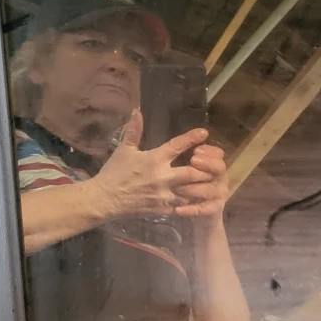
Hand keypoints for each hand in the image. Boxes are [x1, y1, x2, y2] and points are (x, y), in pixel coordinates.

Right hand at [90, 111, 225, 220]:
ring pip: (191, 192)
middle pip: (193, 173)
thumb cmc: (114, 172)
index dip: (192, 138)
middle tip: (215, 166)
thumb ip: (134, 131)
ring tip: (213, 183)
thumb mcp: (123, 150)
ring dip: (202, 187)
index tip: (204, 133)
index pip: (177, 146)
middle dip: (206, 170)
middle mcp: (162, 177)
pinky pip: (183, 206)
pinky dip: (192, 202)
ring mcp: (163, 195)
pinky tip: (200, 199)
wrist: (105, 199)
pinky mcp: (162, 209)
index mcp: (154, 159)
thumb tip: (137, 110)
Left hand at [174, 138, 229, 221]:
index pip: (218, 154)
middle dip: (207, 163)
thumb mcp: (185, 169)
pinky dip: (191, 209)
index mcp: (214, 166)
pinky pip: (204, 209)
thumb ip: (184, 153)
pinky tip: (178, 209)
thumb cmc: (188, 187)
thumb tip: (179, 136)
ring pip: (211, 189)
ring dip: (194, 188)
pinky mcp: (214, 210)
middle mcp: (220, 178)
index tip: (196, 149)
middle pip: (220, 167)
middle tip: (193, 160)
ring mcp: (219, 194)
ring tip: (179, 188)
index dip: (209, 151)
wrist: (197, 214)